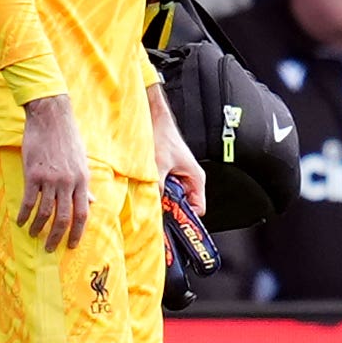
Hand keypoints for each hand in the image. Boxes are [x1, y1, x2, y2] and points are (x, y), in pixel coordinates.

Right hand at [18, 93, 93, 249]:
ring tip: (33, 235)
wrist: (51, 118)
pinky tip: (20, 222)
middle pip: (64, 218)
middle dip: (57, 237)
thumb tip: (93, 202)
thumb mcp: (82, 161)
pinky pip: (28, 200)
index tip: (71, 245)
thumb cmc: (67, 139)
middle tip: (49, 248)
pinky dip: (24, 214)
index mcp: (83, 180)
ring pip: (45, 212)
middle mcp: (68, 182)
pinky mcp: (33, 174)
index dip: (77, 232)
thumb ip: (85, 184)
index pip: (83, 213)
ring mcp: (51, 179)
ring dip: (38, 227)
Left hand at [150, 85, 203, 216]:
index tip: (172, 225)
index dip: (185, 218)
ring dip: (159, 200)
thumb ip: (157, 189)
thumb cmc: (161, 134)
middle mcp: (188, 179)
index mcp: (196, 178)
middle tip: (155, 214)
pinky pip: (161, 190)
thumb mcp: (158, 166)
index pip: (198, 209)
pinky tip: (143, 188)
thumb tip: (152, 209)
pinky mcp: (164, 174)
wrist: (151, 118)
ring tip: (148, 198)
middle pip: (182, 206)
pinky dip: (152, 192)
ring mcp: (176, 177)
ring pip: (170, 199)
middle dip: (169, 211)